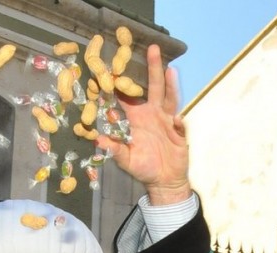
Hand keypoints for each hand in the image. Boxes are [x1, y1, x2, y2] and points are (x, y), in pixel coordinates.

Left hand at [95, 44, 190, 205]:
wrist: (164, 181)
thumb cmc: (143, 168)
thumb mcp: (125, 160)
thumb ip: (114, 149)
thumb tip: (96, 140)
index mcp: (136, 118)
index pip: (127, 97)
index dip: (121, 83)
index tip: (114, 65)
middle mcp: (152, 114)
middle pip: (153, 87)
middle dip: (152, 68)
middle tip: (152, 47)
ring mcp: (167, 121)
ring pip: (170, 98)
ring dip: (170, 84)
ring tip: (170, 69)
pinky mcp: (179, 132)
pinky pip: (180, 124)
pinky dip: (179, 122)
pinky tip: (177, 120)